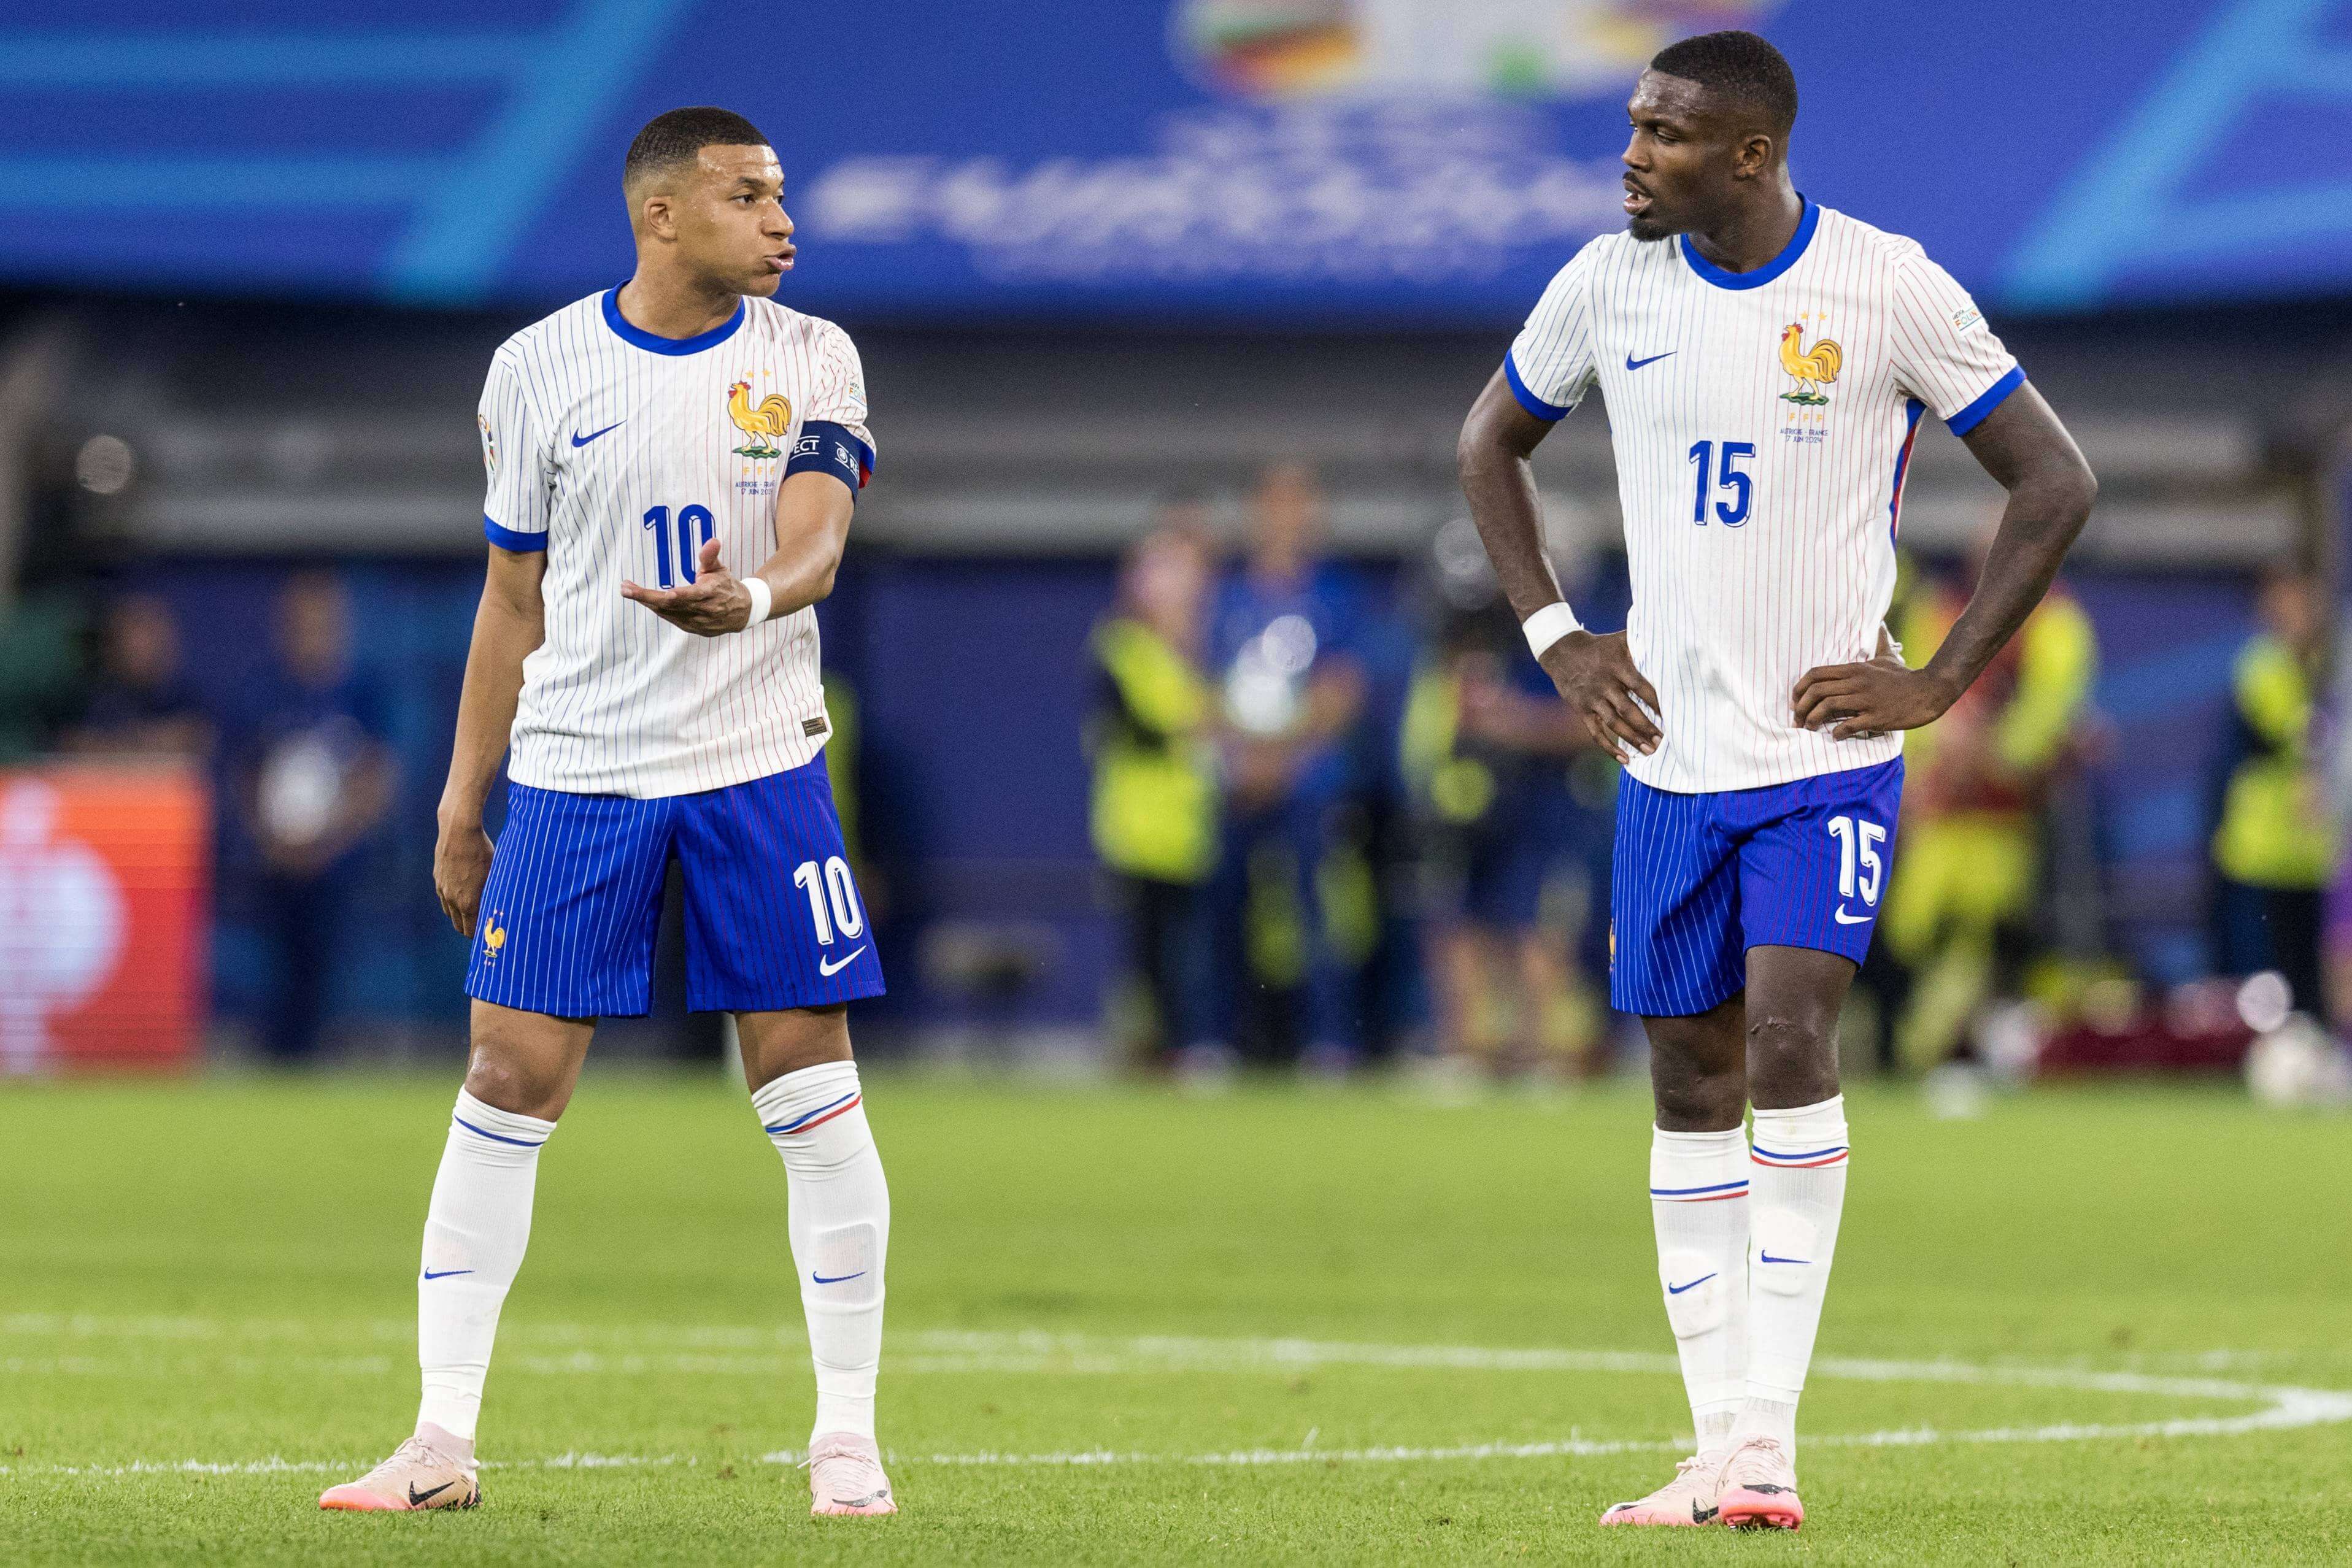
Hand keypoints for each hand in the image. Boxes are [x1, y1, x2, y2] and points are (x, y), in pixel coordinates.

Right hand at [434, 811, 494, 937]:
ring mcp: (443, 890)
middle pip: (459, 927)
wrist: (459, 831)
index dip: (481, 935)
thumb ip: (495, 895)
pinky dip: (453, 902)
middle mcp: (452, 900)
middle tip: (483, 926)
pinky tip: (463, 894)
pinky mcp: (438, 879)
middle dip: (471, 929)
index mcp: (468, 903)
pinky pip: (444, 898)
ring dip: (461, 916)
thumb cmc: (483, 851)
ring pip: (450, 913)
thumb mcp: (496, 874)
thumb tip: (504, 908)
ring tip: (474, 911)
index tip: (490, 933)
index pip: (471, 932)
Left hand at [621, 537, 755, 635]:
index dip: (678, 596)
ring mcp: (697, 623)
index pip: (692, 595)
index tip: (665, 593)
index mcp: (711, 594)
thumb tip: (712, 540)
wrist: (742, 612)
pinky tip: (645, 600)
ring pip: (667, 613)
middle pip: (671, 606)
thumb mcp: (720, 569)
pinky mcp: (693, 629)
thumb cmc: (726, 586)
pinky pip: (670, 619)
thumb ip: (710, 556)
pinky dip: (657, 609)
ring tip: (629, 590)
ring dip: (647, 602)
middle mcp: (703, 611)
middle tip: (625, 588)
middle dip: (646, 596)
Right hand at [1538, 630, 1660, 762]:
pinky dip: (1609, 748)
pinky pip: (1596, 733)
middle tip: (1664, 740)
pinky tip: (1625, 759)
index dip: (1656, 702)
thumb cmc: (1599, 646)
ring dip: (1633, 739)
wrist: (1562, 651)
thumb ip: (1642, 642)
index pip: (1641, 687)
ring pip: (1614, 724)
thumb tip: (1671, 643)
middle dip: (1647, 726)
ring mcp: (1592, 699)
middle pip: (1628, 710)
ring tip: (1650, 750)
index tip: (1673, 714)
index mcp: (1617, 666)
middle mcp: (1604, 684)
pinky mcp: (1581, 710)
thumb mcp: (1619, 640)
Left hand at [1792, 650, 1955, 738]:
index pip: (1816, 673)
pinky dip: (1838, 732)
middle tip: (1797, 719)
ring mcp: (1867, 699)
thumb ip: (1879, 642)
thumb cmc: (1905, 677)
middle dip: (1800, 707)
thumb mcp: (1888, 657)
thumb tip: (1879, 625)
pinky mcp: (1877, 717)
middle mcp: (1858, 682)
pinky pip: (1850, 725)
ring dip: (1813, 720)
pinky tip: (1835, 736)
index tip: (1795, 699)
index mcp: (1855, 669)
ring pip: (1829, 706)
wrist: (1931, 690)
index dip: (1799, 687)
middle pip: (1817, 691)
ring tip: (1809, 728)